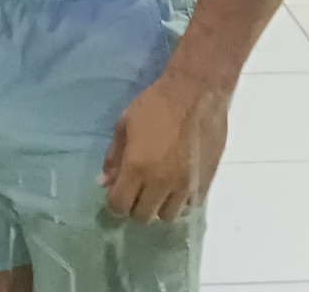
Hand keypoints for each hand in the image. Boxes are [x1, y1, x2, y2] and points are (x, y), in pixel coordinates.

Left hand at [97, 69, 228, 223]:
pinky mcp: (204, 182)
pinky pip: (189, 205)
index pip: (119, 206)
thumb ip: (114, 155)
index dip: (114, 201)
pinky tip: (178, 182)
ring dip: (159, 205)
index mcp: (137, 167)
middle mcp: (160, 183)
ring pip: (167, 216)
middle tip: (138, 188)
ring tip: (159, 186)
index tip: (117, 190)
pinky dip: (181, 200)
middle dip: (135, 205)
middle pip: (143, 216)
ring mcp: (185, 186)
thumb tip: (104, 181)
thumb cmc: (156, 103)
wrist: (195, 92)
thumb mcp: (125, 122)